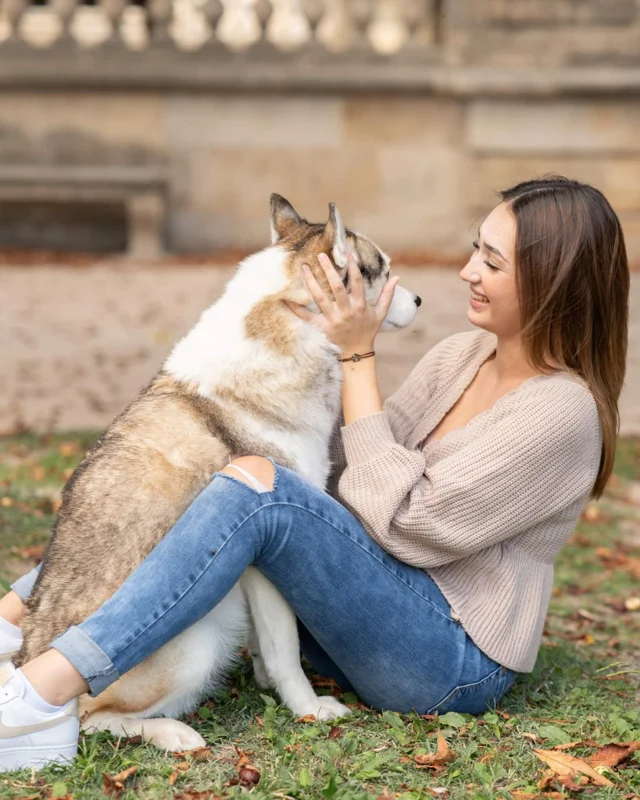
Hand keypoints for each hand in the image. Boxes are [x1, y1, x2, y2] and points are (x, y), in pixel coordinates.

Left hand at [285, 252, 399, 354]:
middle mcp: (346, 311)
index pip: (357, 281)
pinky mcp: (322, 328)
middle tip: (320, 255)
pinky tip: (285, 297)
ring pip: (319, 298)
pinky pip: (306, 316)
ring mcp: (332, 319)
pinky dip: (295, 307)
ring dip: (310, 282)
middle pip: (336, 287)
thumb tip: (396, 277)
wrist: (356, 353)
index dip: (353, 266)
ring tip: (303, 267)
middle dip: (328, 270)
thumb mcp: (380, 313)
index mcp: (360, 305)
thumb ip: (387, 295)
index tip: (347, 253)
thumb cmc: (368, 331)